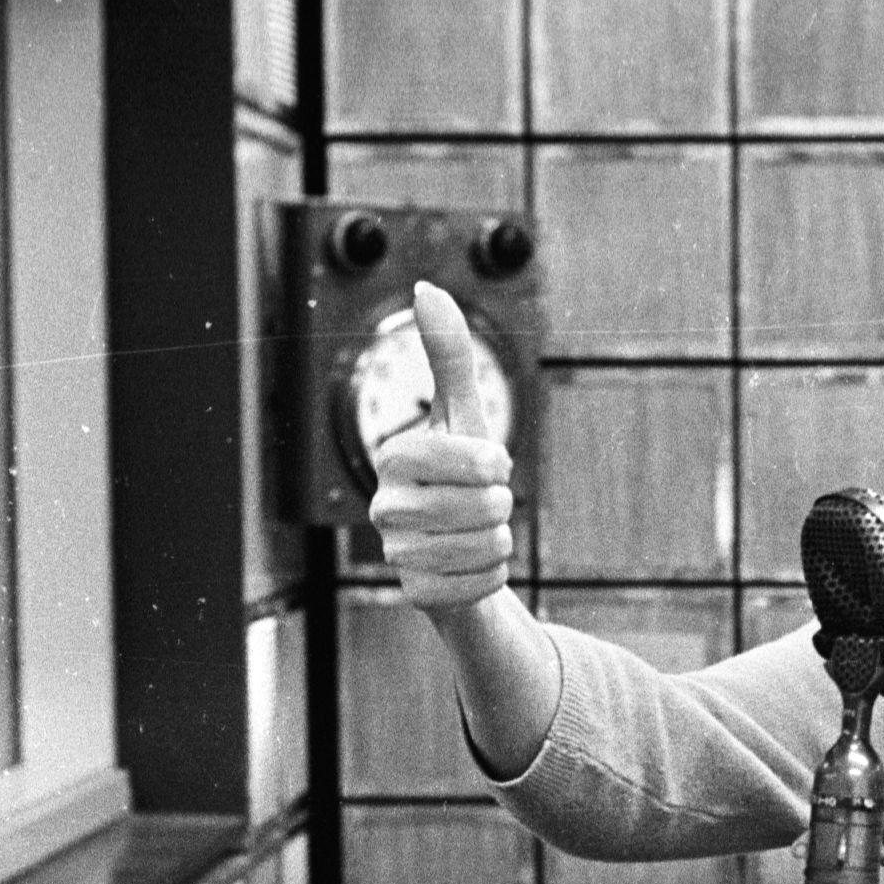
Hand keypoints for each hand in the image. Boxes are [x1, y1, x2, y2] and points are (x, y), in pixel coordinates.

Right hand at [367, 281, 515, 613]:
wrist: (457, 550)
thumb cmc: (462, 475)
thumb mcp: (464, 415)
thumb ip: (448, 354)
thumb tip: (426, 288)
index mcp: (394, 457)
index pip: (471, 459)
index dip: (494, 464)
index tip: (486, 466)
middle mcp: (383, 506)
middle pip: (485, 505)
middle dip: (499, 505)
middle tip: (481, 503)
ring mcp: (395, 553)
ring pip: (486, 545)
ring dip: (498, 540)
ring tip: (476, 533)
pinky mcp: (414, 595)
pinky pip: (480, 584)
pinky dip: (490, 575)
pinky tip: (470, 567)